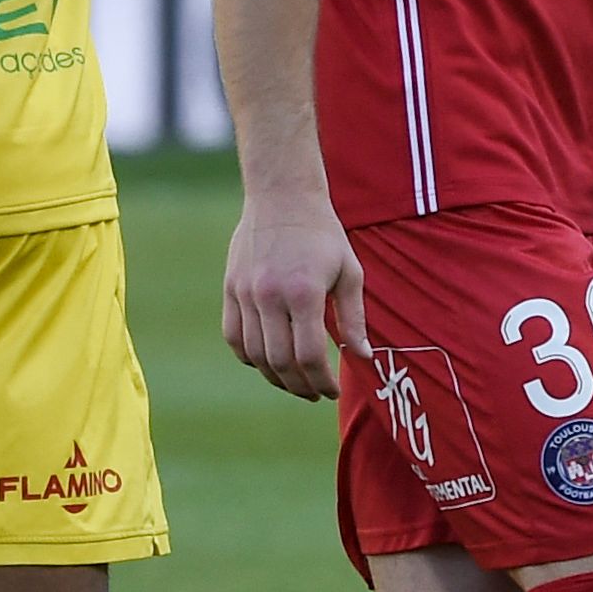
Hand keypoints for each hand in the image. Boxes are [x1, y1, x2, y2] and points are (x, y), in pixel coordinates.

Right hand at [222, 191, 367, 400]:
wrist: (281, 198)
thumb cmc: (323, 235)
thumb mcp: (349, 272)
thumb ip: (354, 317)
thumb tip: (362, 356)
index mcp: (304, 292)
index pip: (309, 355)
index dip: (322, 381)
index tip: (333, 390)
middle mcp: (270, 296)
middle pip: (280, 361)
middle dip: (300, 386)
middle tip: (315, 393)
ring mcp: (245, 293)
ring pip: (254, 355)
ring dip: (275, 377)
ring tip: (293, 383)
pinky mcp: (230, 289)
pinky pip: (234, 337)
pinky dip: (249, 357)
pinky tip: (267, 362)